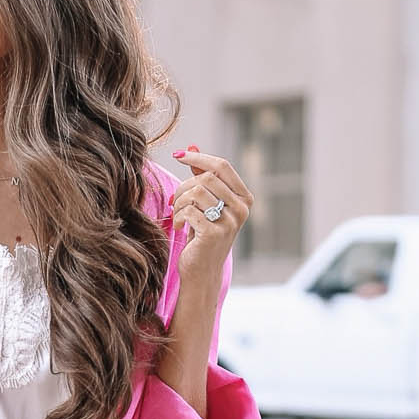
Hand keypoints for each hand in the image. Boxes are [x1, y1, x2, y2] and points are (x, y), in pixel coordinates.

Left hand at [170, 147, 253, 279]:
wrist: (202, 271)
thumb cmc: (202, 234)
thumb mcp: (206, 204)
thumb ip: (203, 177)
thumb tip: (192, 147)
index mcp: (244, 197)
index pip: (221, 165)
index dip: (198, 157)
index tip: (178, 155)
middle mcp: (241, 208)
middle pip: (206, 178)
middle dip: (183, 187)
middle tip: (175, 202)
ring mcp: (230, 221)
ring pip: (196, 192)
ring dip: (179, 203)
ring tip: (178, 215)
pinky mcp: (215, 234)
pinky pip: (189, 211)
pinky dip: (179, 217)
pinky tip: (181, 227)